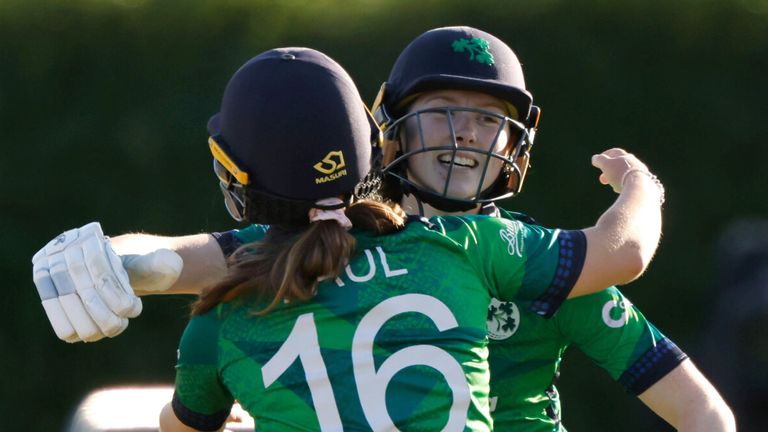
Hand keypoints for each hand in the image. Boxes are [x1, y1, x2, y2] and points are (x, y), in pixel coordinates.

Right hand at [32, 222, 181, 342]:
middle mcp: (62, 254)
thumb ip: (164, 261)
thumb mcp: (158, 259)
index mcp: (88, 239)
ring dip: (99, 328)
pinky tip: (104, 328)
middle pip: (83, 297)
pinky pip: (66, 329)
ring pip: (72, 316)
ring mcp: (51, 277)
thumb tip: (171, 263)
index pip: (99, 274)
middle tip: (125, 319)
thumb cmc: (145, 263)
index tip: (133, 307)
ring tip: (117, 324)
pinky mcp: (52, 299)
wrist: (129, 269)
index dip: (117, 297)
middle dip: (109, 315)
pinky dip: (88, 333)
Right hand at [591, 148, 650, 192]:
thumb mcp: (606, 165)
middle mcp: (634, 162)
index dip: (605, 156)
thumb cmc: (620, 174)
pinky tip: (621, 190)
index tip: (597, 161)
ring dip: (617, 179)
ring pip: (625, 174)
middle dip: (609, 172)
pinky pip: (631, 182)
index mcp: (625, 156)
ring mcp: (641, 172)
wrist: (638, 186)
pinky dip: (624, 184)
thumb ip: (599, 160)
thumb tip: (595, 158)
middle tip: (602, 180)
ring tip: (613, 186)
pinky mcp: (644, 182)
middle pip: (619, 164)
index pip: (614, 152)